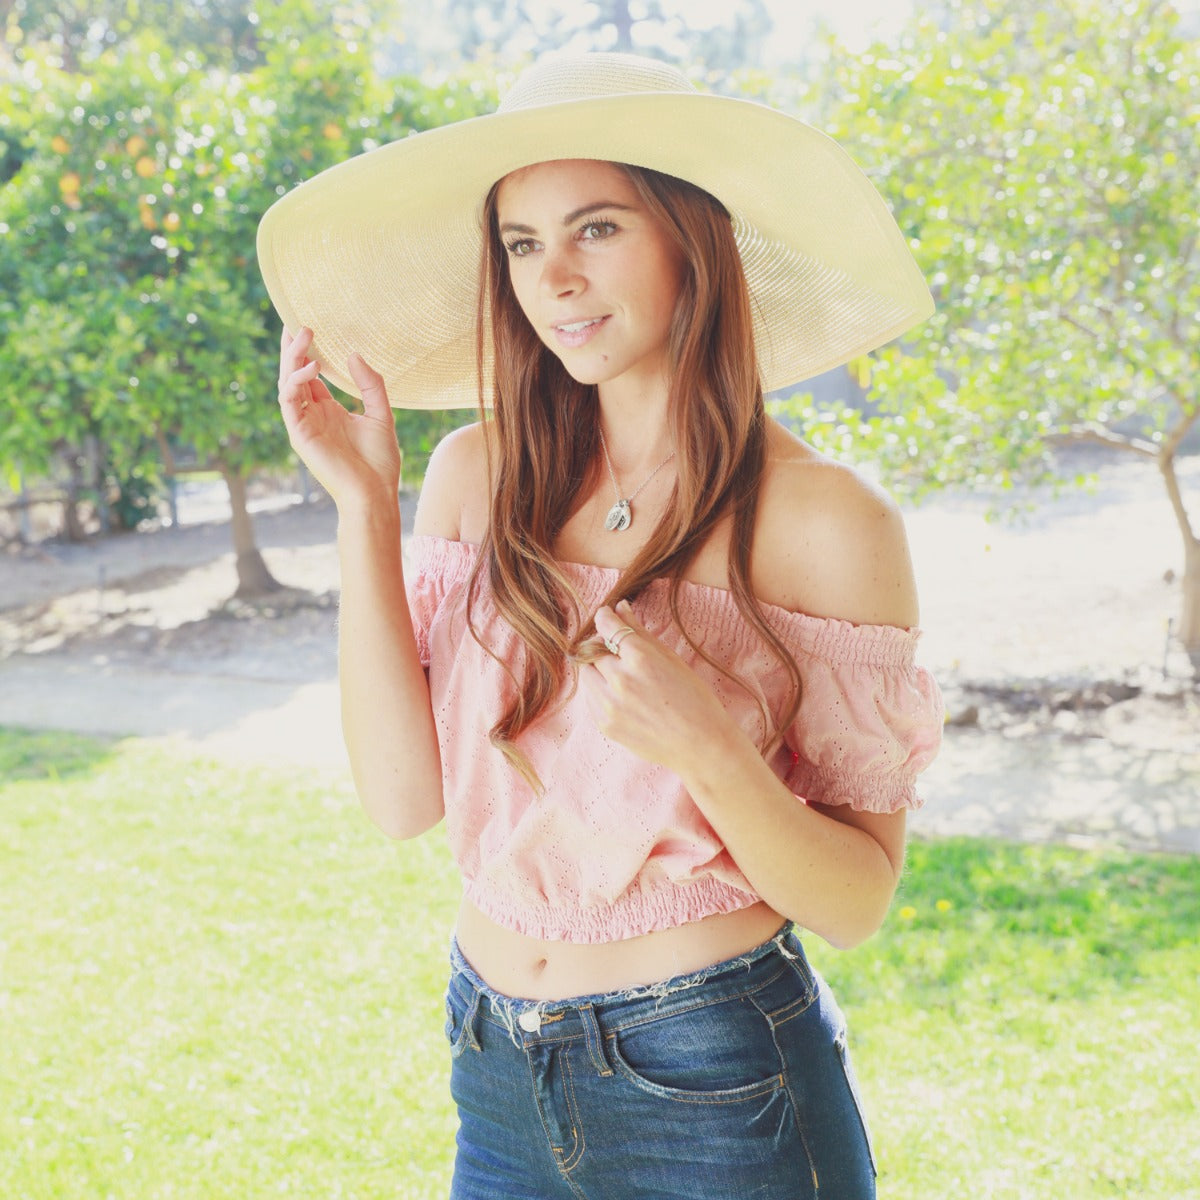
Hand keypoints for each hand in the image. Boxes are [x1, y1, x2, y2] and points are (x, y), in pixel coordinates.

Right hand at [277, 326, 401, 507]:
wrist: (375, 492)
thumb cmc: (380, 461)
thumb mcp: (382, 415)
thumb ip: (370, 385)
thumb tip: (353, 354)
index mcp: (330, 410)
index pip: (312, 375)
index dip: (308, 352)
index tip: (309, 327)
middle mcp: (313, 415)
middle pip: (295, 374)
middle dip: (295, 349)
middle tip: (299, 322)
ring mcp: (304, 424)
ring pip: (288, 383)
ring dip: (293, 359)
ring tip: (304, 335)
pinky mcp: (299, 434)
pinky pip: (288, 402)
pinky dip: (295, 382)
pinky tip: (311, 368)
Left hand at [583, 600, 744, 781]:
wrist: (701, 745)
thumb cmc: (694, 698)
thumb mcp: (670, 658)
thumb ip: (639, 631)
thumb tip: (619, 607)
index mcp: (640, 658)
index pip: (607, 627)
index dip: (604, 617)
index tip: (605, 616)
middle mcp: (620, 680)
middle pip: (591, 650)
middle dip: (601, 645)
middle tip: (617, 650)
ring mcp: (610, 706)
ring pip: (585, 674)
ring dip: (596, 669)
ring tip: (620, 676)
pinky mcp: (605, 725)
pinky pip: (590, 699)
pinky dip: (599, 692)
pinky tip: (622, 697)